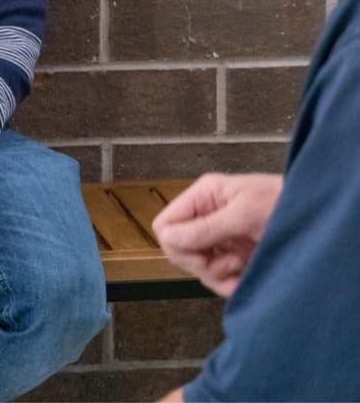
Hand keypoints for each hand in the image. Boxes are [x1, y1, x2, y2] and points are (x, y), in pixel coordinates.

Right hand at [152, 172, 282, 296]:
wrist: (317, 215)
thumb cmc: (285, 202)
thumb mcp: (242, 213)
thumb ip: (204, 227)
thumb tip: (168, 239)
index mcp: (203, 197)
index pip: (165, 225)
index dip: (177, 245)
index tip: (201, 256)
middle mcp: (206, 216)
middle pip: (178, 251)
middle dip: (202, 263)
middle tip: (228, 262)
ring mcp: (219, 237)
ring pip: (198, 268)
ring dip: (220, 274)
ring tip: (243, 263)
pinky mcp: (232, 255)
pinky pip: (218, 278)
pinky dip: (231, 283)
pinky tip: (247, 274)